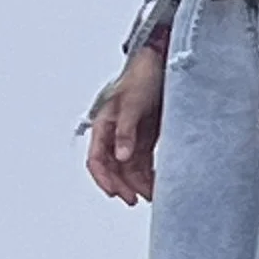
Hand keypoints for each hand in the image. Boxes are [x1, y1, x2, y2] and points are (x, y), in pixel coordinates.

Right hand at [87, 46, 166, 204]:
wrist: (162, 59)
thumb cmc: (143, 74)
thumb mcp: (132, 102)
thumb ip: (126, 130)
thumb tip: (120, 157)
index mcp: (104, 123)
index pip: (96, 158)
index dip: (104, 178)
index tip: (115, 193)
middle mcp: (115, 132)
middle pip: (113, 167)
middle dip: (123, 185)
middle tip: (135, 199)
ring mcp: (131, 135)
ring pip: (129, 167)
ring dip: (138, 183)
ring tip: (152, 195)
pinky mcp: (146, 136)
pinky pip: (144, 161)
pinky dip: (149, 173)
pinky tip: (158, 183)